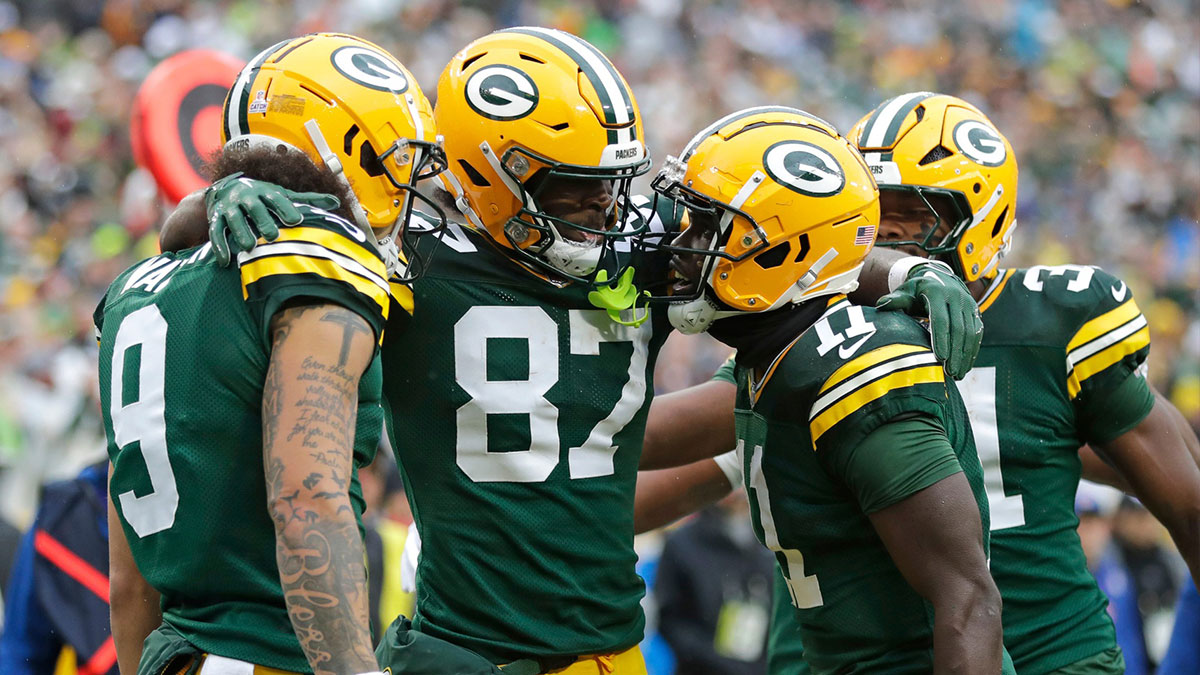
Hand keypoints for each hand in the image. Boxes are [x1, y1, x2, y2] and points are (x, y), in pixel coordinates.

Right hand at [206, 173, 341, 265]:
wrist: (225, 189)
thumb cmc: (262, 197)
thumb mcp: (282, 196)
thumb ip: (307, 201)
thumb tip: (336, 202)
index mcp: (266, 192)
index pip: (277, 198)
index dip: (286, 208)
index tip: (297, 220)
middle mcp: (246, 197)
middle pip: (255, 208)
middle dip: (263, 220)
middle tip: (273, 235)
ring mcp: (230, 208)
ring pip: (234, 219)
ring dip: (241, 232)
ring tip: (249, 247)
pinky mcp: (216, 219)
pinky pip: (216, 232)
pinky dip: (219, 246)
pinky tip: (225, 260)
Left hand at [876, 262, 982, 379]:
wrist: (939, 277)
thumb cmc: (917, 290)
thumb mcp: (905, 292)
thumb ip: (895, 300)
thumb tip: (881, 305)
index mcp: (937, 292)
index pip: (941, 319)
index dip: (941, 339)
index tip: (940, 358)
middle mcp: (957, 297)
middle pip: (958, 328)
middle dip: (955, 353)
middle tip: (950, 373)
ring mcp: (969, 304)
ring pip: (971, 332)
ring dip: (965, 355)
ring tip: (958, 374)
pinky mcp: (976, 312)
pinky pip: (977, 333)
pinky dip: (972, 350)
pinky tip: (966, 365)